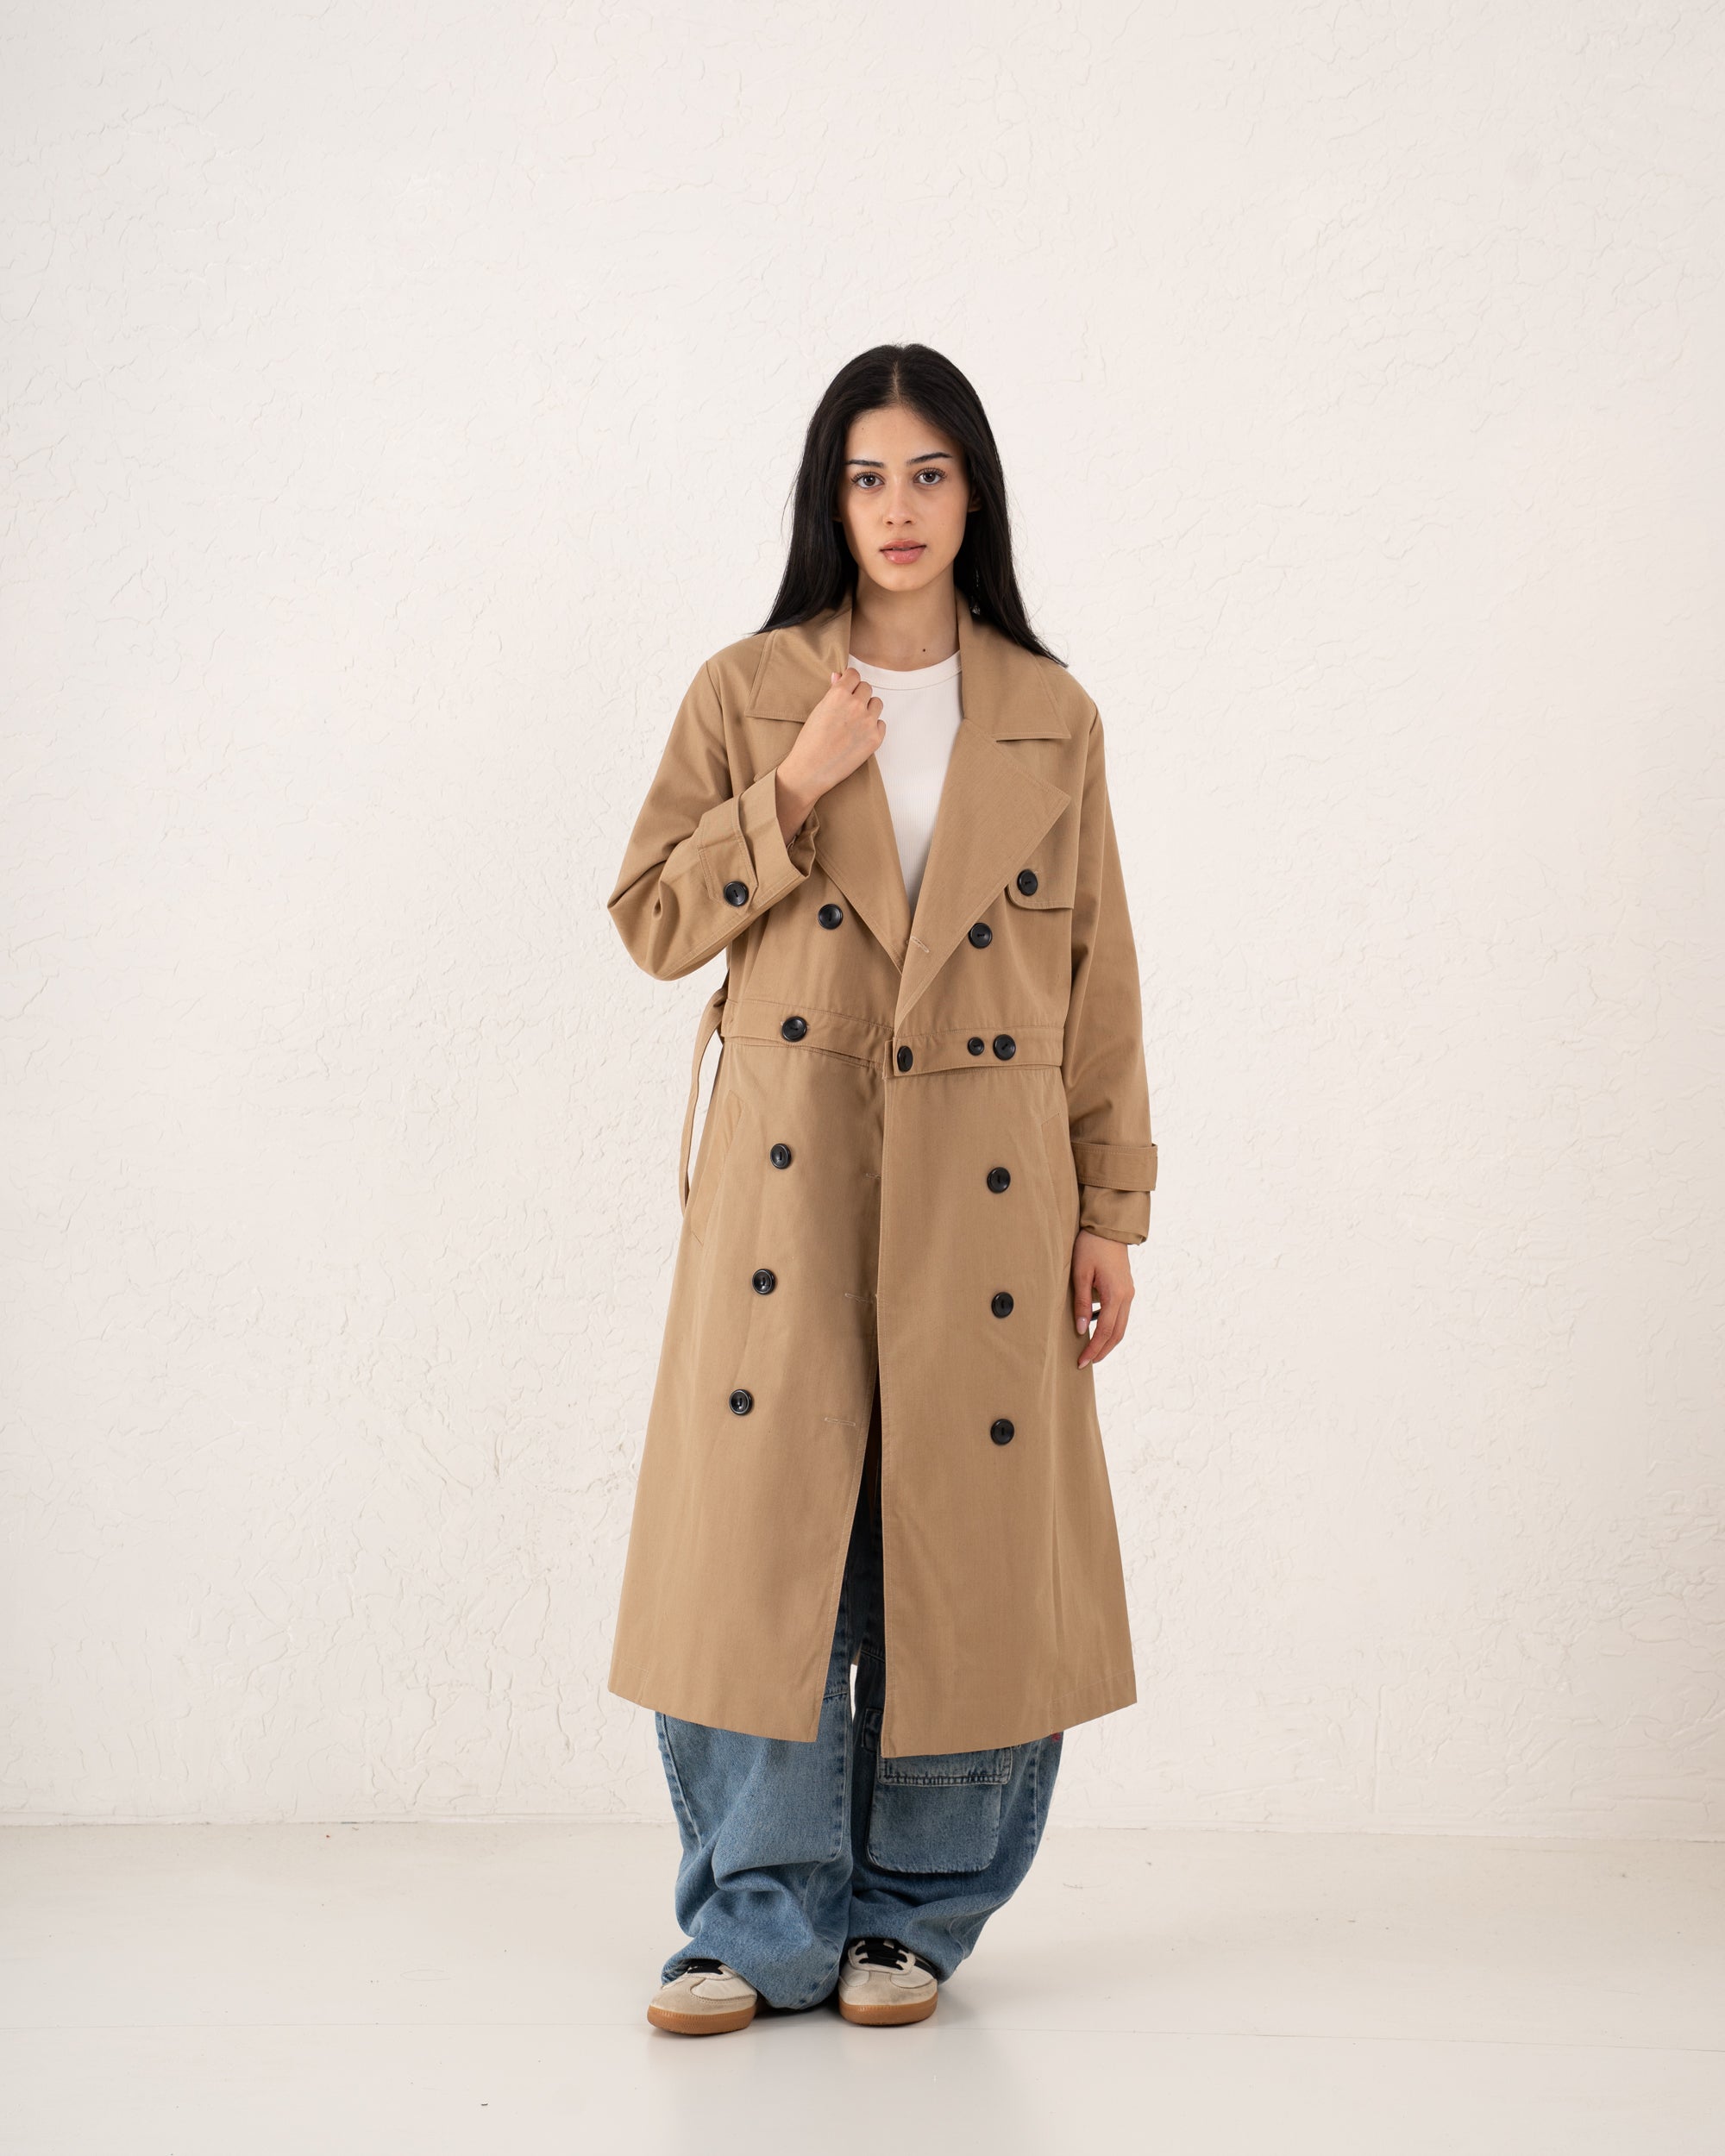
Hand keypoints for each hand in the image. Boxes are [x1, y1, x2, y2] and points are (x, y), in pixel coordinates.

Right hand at [774, 667, 884, 840]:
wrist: (811, 769)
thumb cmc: (809, 741)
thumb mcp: (818, 711)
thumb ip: (832, 692)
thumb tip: (839, 676)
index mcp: (839, 694)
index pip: (854, 675)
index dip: (850, 681)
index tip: (848, 687)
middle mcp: (856, 705)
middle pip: (867, 688)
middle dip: (859, 695)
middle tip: (849, 709)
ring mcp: (868, 721)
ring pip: (877, 703)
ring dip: (869, 709)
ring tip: (856, 722)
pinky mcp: (876, 738)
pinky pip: (881, 724)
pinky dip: (873, 727)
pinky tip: (860, 735)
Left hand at [1071, 1229, 1133, 1366]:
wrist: (1108, 1227)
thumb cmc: (1090, 1247)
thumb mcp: (1080, 1274)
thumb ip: (1081, 1303)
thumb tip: (1082, 1330)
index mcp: (1117, 1294)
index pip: (1106, 1331)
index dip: (1093, 1349)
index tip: (1081, 1362)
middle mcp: (1127, 1296)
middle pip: (1118, 1333)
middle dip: (1102, 1350)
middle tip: (1086, 1362)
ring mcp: (1129, 1292)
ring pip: (1121, 1325)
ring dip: (1108, 1340)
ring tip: (1091, 1351)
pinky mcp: (1126, 1288)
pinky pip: (1120, 1314)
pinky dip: (1110, 1326)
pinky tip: (1095, 1329)